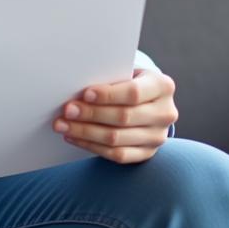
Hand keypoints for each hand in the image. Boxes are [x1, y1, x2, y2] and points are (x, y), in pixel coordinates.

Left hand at [53, 69, 177, 163]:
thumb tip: (77, 89)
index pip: (133, 93)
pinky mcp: (147, 153)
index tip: (85, 94)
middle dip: (91, 114)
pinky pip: (116, 155)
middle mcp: (165, 113)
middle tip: (67, 110)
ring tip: (63, 125)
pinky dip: (91, 146)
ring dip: (85, 132)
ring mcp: (158, 137)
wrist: (149, 101)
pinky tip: (74, 137)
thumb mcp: (129, 72)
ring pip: (117, 139)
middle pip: (123, 117)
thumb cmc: (131, 81)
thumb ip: (111, 78)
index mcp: (163, 86)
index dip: (108, 95)